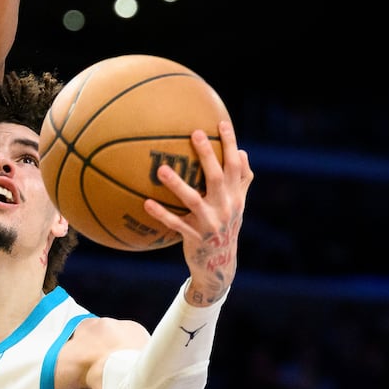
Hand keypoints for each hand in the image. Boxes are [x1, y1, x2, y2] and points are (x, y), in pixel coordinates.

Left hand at [145, 120, 250, 304]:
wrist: (219, 265)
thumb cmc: (225, 226)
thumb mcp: (237, 204)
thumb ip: (241, 180)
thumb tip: (243, 152)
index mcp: (235, 196)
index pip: (235, 166)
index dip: (230, 144)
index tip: (220, 123)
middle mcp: (226, 208)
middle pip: (217, 177)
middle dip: (207, 155)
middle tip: (194, 134)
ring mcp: (210, 224)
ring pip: (193, 201)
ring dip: (177, 185)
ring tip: (161, 169)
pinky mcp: (194, 238)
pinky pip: (176, 224)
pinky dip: (161, 214)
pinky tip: (146, 202)